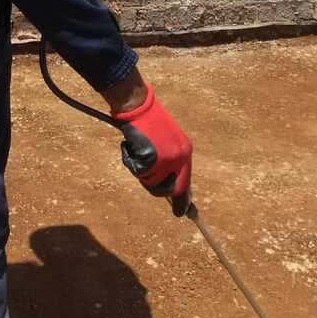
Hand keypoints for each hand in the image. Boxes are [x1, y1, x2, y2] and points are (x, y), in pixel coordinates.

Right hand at [111, 85, 192, 216]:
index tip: (181, 213)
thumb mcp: (164, 140)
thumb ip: (168, 160)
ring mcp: (167, 159)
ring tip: (136, 149)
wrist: (138, 104)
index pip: (186, 182)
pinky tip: (130, 145)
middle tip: (143, 167)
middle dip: (154, 185)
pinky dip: (130, 160)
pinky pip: (138, 171)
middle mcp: (180, 157)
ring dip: (140, 170)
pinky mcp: (152, 158)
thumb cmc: (147, 119)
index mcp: (186, 151)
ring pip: (151, 182)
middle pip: (168, 189)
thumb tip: (167, 186)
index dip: (182, 200)